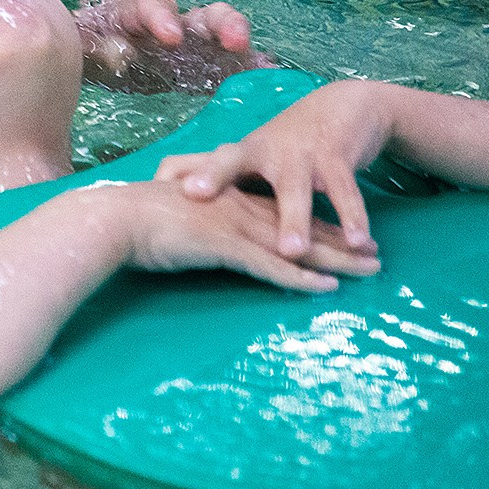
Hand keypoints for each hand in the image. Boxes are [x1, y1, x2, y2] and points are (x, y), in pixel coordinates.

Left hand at [75, 0, 263, 91]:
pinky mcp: (197, 63)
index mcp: (130, 12)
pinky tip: (266, 71)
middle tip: (234, 40)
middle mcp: (165, 21)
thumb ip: (95, 49)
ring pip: (216, 32)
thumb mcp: (79, 46)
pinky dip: (244, 64)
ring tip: (257, 58)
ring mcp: (186, 41)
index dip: (161, 17)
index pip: (147, 6)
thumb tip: (119, 53)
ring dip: (236, 39)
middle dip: (219, 23)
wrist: (87, 57)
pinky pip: (224, 61)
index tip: (170, 36)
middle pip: (197, 14)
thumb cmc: (82, 47)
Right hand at [83, 178, 380, 290]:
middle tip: (377, 256)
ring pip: (296, 246)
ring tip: (369, 272)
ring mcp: (234, 226)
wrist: (111, 219)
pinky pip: (270, 267)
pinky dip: (299, 280)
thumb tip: (201, 240)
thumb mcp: (173, 220)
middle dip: (342, 243)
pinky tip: (325, 290)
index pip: (283, 212)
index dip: (318, 227)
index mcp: (228, 198)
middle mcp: (238, 207)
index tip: (346, 237)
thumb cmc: (132, 223)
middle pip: (301, 228)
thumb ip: (196, 228)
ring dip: (335, 262)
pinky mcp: (224, 247)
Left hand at [153, 79, 391, 255]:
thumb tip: (152, 179)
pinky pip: (345, 191)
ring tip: (295, 252)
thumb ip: (201, 166)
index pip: (206, 161)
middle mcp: (266, 150)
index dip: (192, 173)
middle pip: (243, 168)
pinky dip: (352, 217)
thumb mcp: (243, 153)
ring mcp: (301, 153)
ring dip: (297, 220)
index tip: (173, 191)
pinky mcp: (337, 158)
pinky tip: (359, 242)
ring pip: (297, 189)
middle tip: (198, 199)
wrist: (342, 106)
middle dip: (221, 180)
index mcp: (239, 152)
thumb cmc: (281, 143)